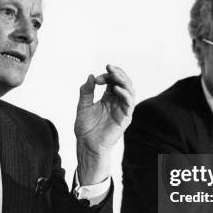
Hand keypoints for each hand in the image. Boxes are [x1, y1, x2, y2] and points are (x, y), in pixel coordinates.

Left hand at [75, 65, 134, 183]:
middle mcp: (117, 102)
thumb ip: (86, 91)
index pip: (113, 81)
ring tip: (114, 74)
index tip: (96, 79)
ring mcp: (122, 109)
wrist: (87, 145)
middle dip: (117, 73)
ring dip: (123, 80)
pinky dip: (125, 94)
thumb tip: (90, 76)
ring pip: (129, 90)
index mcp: (108, 98)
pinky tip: (116, 89)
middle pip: (124, 83)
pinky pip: (129, 103)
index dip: (107, 76)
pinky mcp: (125, 118)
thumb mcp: (83, 105)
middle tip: (109, 67)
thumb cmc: (85, 128)